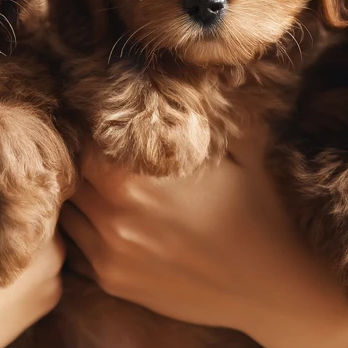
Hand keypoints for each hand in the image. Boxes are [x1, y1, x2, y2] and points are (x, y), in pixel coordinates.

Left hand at [60, 129, 347, 347]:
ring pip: (66, 212)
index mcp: (135, 179)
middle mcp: (113, 220)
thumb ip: (205, 105)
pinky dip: (87, 227)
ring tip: (104, 179)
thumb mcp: (244, 145)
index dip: (87, 120)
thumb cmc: (267, 211)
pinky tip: (114, 215)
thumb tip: (186, 59)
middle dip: (78, 156)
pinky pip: (78, 247)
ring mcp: (110, 256)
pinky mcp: (115, 284)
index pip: (80, 137)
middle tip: (95, 141)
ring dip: (79, 193)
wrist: (280, 288)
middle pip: (67, 174)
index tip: (98, 109)